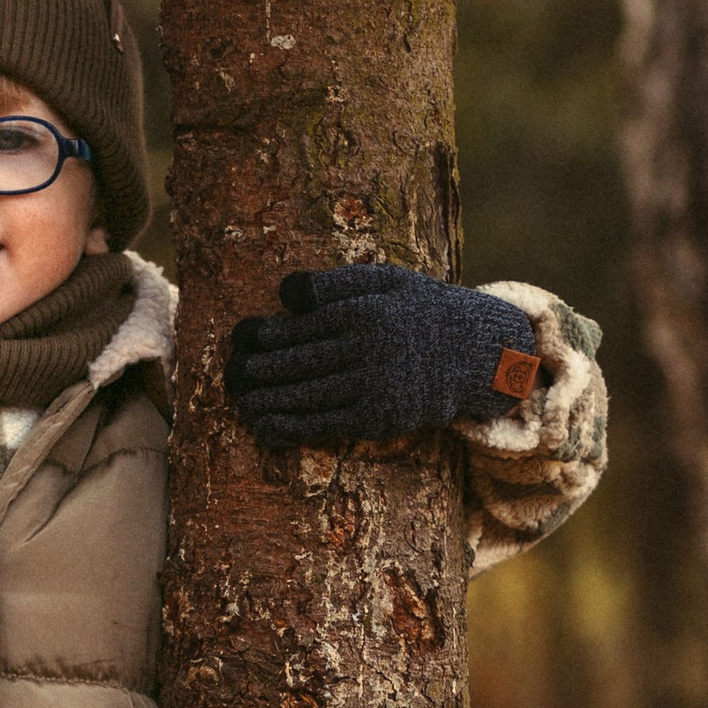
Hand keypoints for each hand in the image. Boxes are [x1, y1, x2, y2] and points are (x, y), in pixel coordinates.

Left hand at [223, 261, 539, 448]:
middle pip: (298, 360)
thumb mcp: (388, 280)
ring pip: (306, 394)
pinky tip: (264, 425)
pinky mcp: (378, 418)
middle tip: (229, 374)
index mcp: (367, 310)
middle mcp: (369, 349)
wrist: (478, 355)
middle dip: (257, 368)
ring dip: (265, 400)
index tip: (240, 337)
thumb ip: (336, 283)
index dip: (266, 333)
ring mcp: (374, 387)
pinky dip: (290, 426)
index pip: (303, 323)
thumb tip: (285, 294)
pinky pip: (324, 424)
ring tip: (239, 399)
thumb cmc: (421, 311)